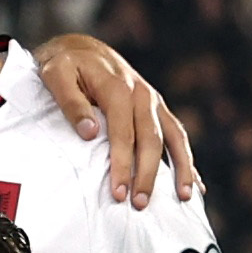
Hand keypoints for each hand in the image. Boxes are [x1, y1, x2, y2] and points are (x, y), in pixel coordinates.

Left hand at [31, 32, 195, 203]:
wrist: (81, 47)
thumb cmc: (64, 65)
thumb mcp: (56, 75)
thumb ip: (71, 102)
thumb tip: (89, 132)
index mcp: (118, 89)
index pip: (124, 134)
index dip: (122, 164)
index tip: (118, 192)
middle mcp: (142, 95)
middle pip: (151, 140)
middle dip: (148, 174)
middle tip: (140, 205)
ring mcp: (153, 101)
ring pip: (174, 137)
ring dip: (181, 169)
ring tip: (183, 198)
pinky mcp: (157, 108)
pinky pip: (177, 134)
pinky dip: (186, 159)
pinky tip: (195, 184)